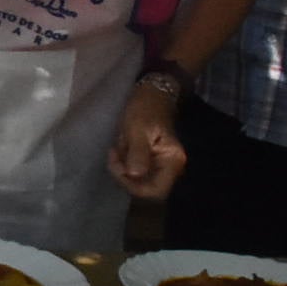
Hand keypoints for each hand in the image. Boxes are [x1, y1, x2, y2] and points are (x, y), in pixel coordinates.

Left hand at [109, 80, 187, 199]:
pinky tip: (119, 150)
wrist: (150, 95)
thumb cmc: (145, 108)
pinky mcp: (151, 162)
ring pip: (138, 182)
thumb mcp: (137, 129)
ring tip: (116, 149)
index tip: (119, 166)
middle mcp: (170, 168)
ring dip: (122, 169)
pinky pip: (135, 173)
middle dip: (125, 176)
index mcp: (172, 161)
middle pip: (145, 189)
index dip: (133, 186)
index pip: (155, 191)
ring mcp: (161, 166)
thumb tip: (135, 175)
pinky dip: (123, 165)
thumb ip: (138, 152)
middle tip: (113, 156)